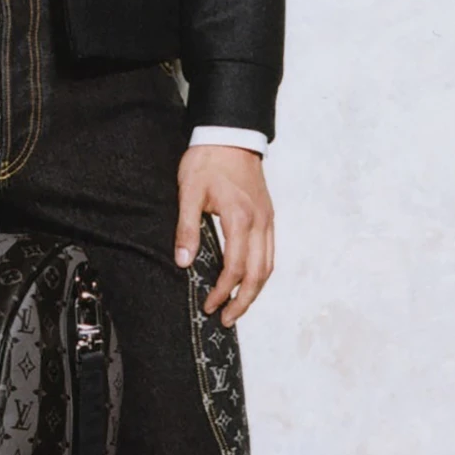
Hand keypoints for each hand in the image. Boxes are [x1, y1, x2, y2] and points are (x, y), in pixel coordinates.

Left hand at [174, 146, 273, 325]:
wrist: (230, 135)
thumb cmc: (207, 161)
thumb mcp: (189, 192)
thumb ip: (187, 229)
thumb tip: (183, 263)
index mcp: (239, 218)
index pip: (235, 268)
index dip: (222, 291)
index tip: (209, 305)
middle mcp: (259, 222)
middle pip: (259, 274)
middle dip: (244, 301)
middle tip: (227, 319)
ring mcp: (267, 219)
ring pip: (269, 265)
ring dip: (255, 290)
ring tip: (239, 307)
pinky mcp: (268, 216)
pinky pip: (270, 252)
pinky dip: (262, 272)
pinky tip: (249, 280)